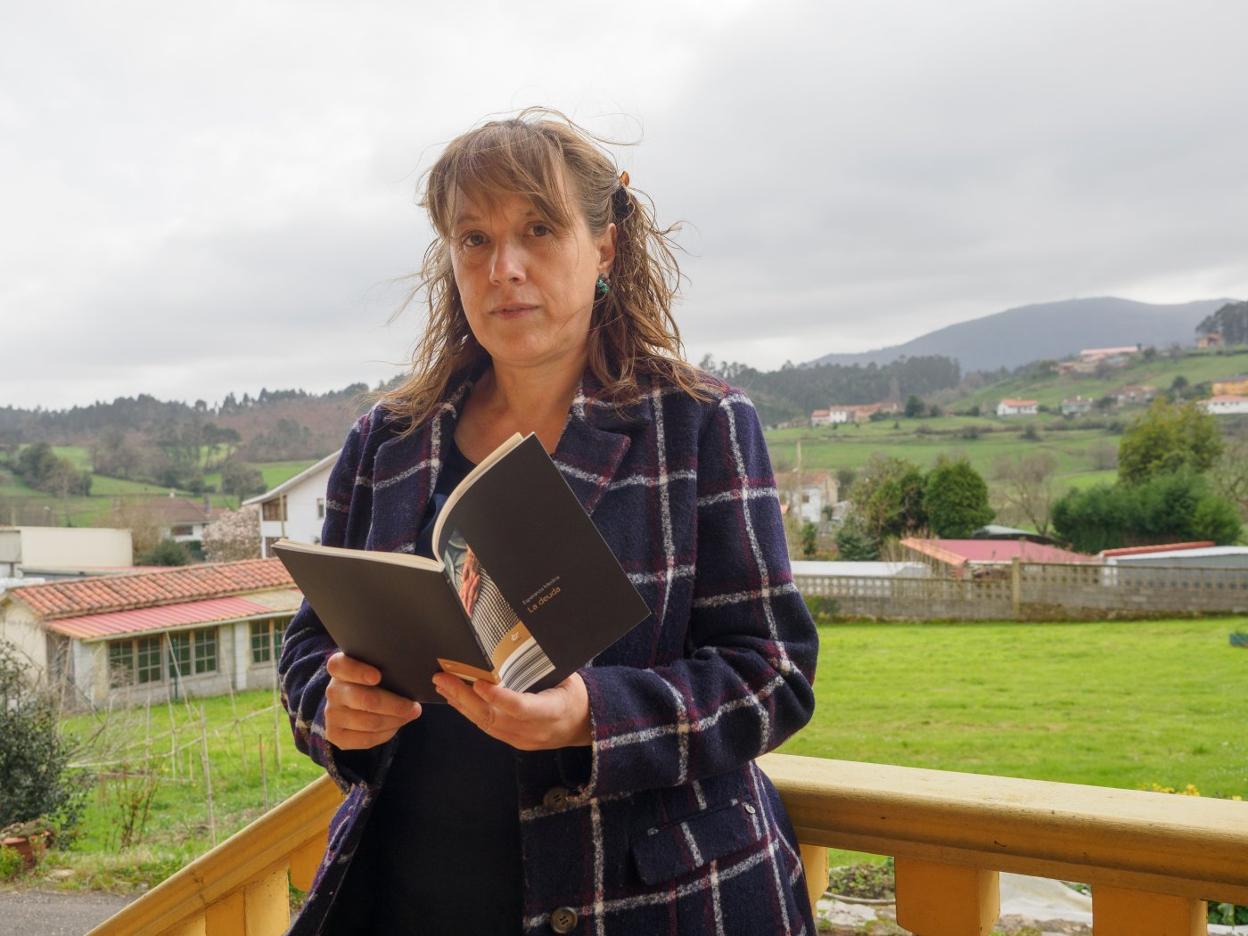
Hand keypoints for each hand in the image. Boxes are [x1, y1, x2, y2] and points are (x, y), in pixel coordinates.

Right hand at [324, 652, 421, 749]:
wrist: (356, 701)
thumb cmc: (375, 679)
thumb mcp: (378, 667)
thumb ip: (389, 667)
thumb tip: (415, 679)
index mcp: (339, 667)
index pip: (341, 666)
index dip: (358, 672)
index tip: (377, 677)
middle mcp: (333, 691)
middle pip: (365, 700)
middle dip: (394, 705)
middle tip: (414, 707)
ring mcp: (331, 714)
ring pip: (370, 722)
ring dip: (395, 720)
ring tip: (411, 714)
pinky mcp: (335, 735)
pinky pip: (366, 739)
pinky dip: (387, 733)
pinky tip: (396, 725)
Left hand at [431, 671, 590, 750]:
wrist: (584, 724)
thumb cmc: (575, 695)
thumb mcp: (568, 677)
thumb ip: (545, 664)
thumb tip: (521, 637)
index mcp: (553, 711)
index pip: (521, 707)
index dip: (498, 697)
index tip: (478, 683)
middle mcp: (534, 730)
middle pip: (494, 716)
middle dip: (465, 697)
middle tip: (444, 678)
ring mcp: (522, 739)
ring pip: (485, 723)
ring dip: (461, 704)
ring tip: (443, 685)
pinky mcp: (513, 741)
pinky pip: (487, 727)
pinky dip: (469, 711)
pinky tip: (456, 699)